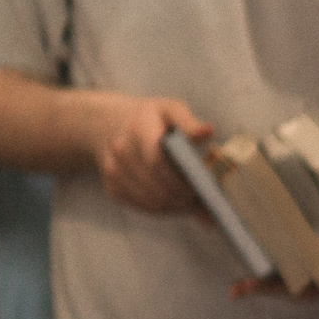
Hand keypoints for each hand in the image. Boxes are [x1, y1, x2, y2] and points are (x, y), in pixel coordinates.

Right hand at [92, 96, 211, 214]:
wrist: (110, 124)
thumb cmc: (150, 118)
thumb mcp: (169, 109)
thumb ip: (188, 122)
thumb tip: (208, 132)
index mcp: (139, 129)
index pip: (156, 161)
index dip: (178, 180)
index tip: (198, 187)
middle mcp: (121, 150)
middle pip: (155, 186)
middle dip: (181, 198)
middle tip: (203, 203)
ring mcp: (113, 170)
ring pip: (150, 200)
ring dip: (174, 207)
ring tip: (193, 205)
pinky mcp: (112, 186)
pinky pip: (141, 206)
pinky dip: (162, 209)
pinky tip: (176, 204)